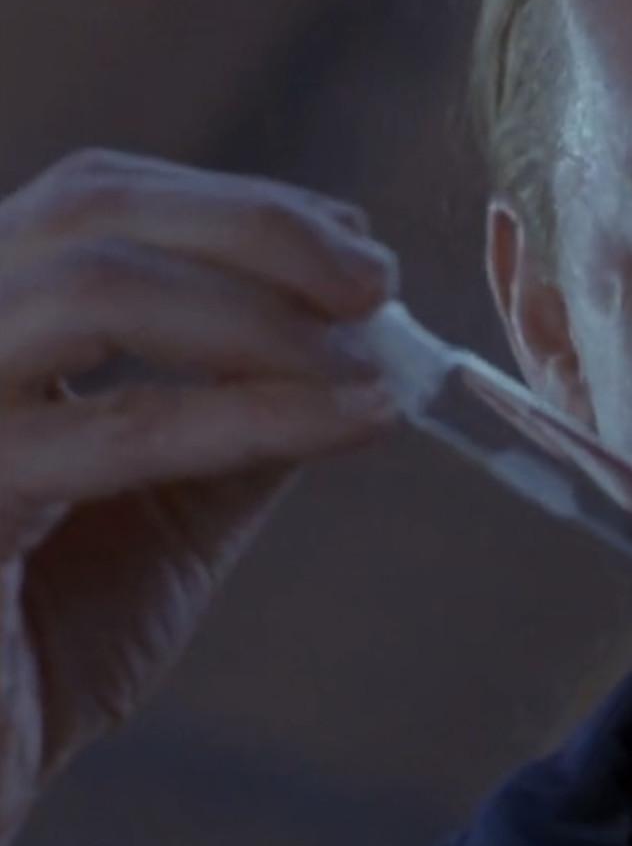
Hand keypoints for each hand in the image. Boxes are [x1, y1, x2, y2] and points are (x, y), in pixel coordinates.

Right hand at [0, 149, 401, 845]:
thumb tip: (351, 341)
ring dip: (263, 315)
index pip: (93, 201)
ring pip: (95, 287)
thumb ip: (234, 414)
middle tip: (376, 283)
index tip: (355, 241)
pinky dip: (260, 411)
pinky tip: (356, 417)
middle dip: (258, 228)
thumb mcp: (162, 505)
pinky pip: (125, 426)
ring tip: (366, 364)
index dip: (236, 205)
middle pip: (88, 210)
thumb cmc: (39, 644)